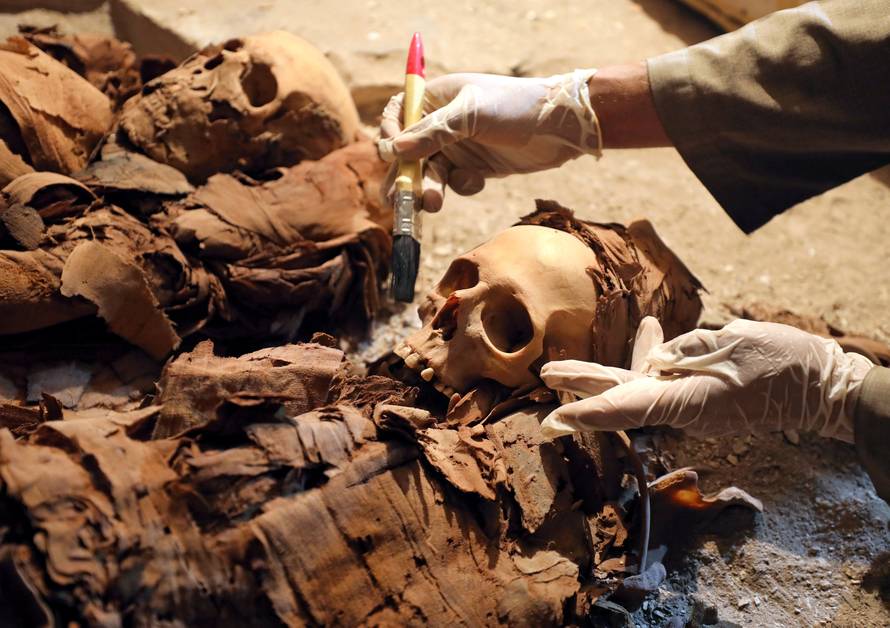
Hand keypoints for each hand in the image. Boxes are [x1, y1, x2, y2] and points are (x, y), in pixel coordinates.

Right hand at [376, 71, 601, 210]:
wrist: (562, 127)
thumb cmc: (517, 108)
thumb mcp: (472, 116)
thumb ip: (433, 133)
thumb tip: (394, 150)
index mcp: (437, 98)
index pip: (397, 115)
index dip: (390, 136)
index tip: (393, 156)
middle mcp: (442, 122)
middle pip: (408, 152)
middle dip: (404, 176)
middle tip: (399, 201)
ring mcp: (458, 146)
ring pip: (429, 173)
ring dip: (429, 189)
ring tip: (434, 204)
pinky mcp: (473, 167)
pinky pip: (454, 183)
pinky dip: (461, 186)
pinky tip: (479, 180)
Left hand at [539, 317, 874, 442]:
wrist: (823, 387)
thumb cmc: (783, 363)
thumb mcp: (732, 344)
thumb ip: (685, 352)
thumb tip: (655, 360)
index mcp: (687, 402)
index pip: (625, 408)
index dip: (585, 414)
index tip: (552, 421)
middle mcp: (682, 409)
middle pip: (620, 395)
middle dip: (580, 387)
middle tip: (545, 378)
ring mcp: (691, 406)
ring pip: (638, 384)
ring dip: (609, 369)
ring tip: (566, 366)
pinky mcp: (699, 398)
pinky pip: (664, 379)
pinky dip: (653, 357)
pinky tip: (651, 330)